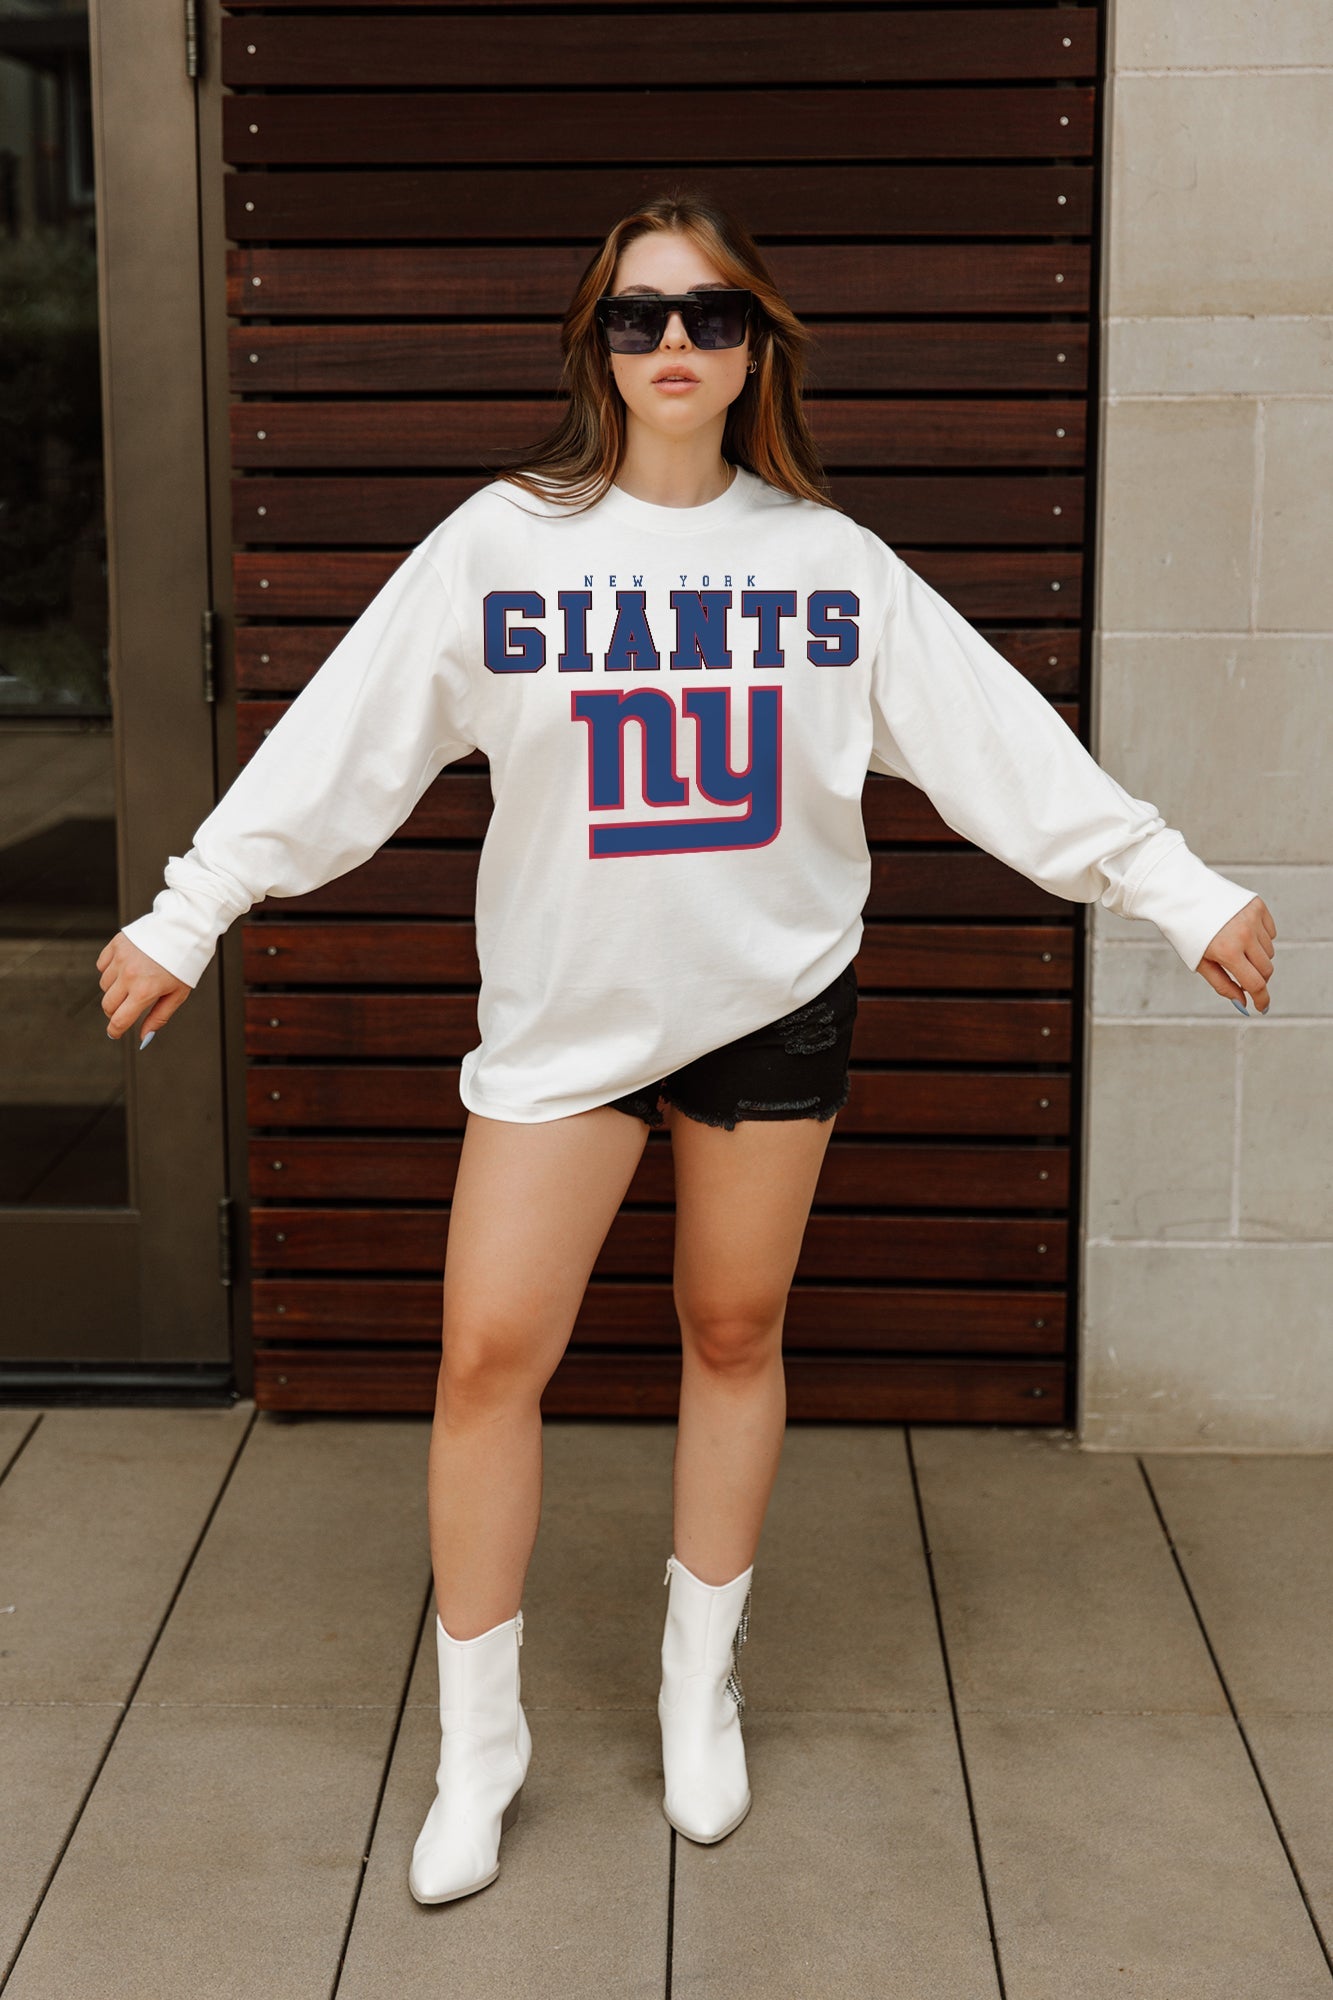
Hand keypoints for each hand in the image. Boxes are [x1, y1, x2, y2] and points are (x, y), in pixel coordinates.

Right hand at [96, 932, 193, 1045]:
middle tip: (127, 1007)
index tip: (115, 1033)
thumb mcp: (177, 995)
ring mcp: (120, 959)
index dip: (115, 1031)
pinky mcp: (116, 945)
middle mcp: (129, 975)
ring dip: (114, 989)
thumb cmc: (184, 963)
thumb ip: (158, 1017)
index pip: (119, 1020)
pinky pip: (102, 965)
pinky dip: (110, 970)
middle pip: (107, 1005)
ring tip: (133, 981)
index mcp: (144, 991)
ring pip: (104, 985)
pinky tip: (126, 967)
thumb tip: (144, 1037)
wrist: (183, 930)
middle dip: (114, 1011)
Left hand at [1196, 896, 1276, 1014]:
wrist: (1181, 894)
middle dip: (1258, 978)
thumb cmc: (1187, 932)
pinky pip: (1270, 932)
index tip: (1262, 1007)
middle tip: (1244, 977)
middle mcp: (1244, 934)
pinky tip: (1241, 932)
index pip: (1255, 983)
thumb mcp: (1199, 962)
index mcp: (1227, 951)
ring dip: (1257, 957)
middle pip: (1266, 969)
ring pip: (1269, 951)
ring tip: (1235, 948)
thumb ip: (1223, 985)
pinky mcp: (1258, 906)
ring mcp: (1253, 918)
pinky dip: (1260, 938)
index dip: (1261, 998)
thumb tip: (1243, 1002)